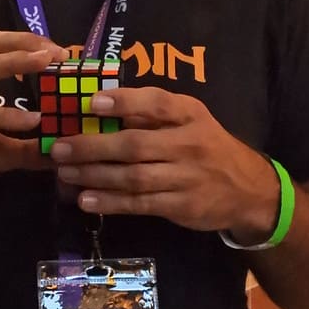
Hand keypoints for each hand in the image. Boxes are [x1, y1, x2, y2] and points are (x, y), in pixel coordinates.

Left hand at [51, 86, 279, 241]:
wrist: (249, 189)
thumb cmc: (206, 144)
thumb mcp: (190, 119)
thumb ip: (152, 112)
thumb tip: (99, 104)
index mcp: (189, 114)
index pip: (156, 103)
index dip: (124, 102)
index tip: (92, 102)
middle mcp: (188, 143)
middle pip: (135, 145)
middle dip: (93, 146)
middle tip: (59, 148)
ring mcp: (186, 177)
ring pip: (133, 177)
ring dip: (95, 176)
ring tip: (65, 173)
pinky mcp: (181, 206)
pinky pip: (140, 203)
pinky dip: (111, 202)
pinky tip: (86, 199)